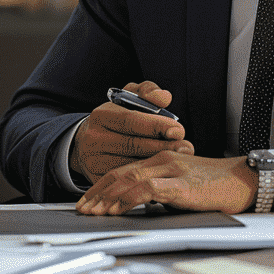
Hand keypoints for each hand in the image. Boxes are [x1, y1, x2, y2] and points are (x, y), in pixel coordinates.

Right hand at [69, 81, 193, 184]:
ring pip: (132, 165)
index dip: (157, 126)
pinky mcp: (99, 180)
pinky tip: (163, 173)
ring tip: (180, 159)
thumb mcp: (128, 99)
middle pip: (134, 145)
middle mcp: (94, 139)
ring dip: (159, 163)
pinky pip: (128, 181)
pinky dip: (148, 177)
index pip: (131, 121)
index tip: (178, 130)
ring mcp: (94, 161)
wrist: (87, 143)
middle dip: (164, 146)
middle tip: (186, 147)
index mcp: (101, 115)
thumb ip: (147, 92)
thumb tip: (164, 97)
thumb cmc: (115, 119)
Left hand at [76, 152, 256, 215]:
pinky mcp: (181, 184)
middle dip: (97, 192)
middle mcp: (162, 160)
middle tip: (82, 208)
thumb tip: (140, 205)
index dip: (102, 185)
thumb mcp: (182, 183)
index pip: (123, 170)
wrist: (243, 181)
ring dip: (108, 197)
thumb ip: (161, 189)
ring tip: (94, 212)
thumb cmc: (215, 185)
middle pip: (120, 173)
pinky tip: (118, 209)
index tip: (88, 200)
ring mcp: (171, 170)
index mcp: (160, 158)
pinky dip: (129, 199)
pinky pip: (148, 189)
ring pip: (129, 179)